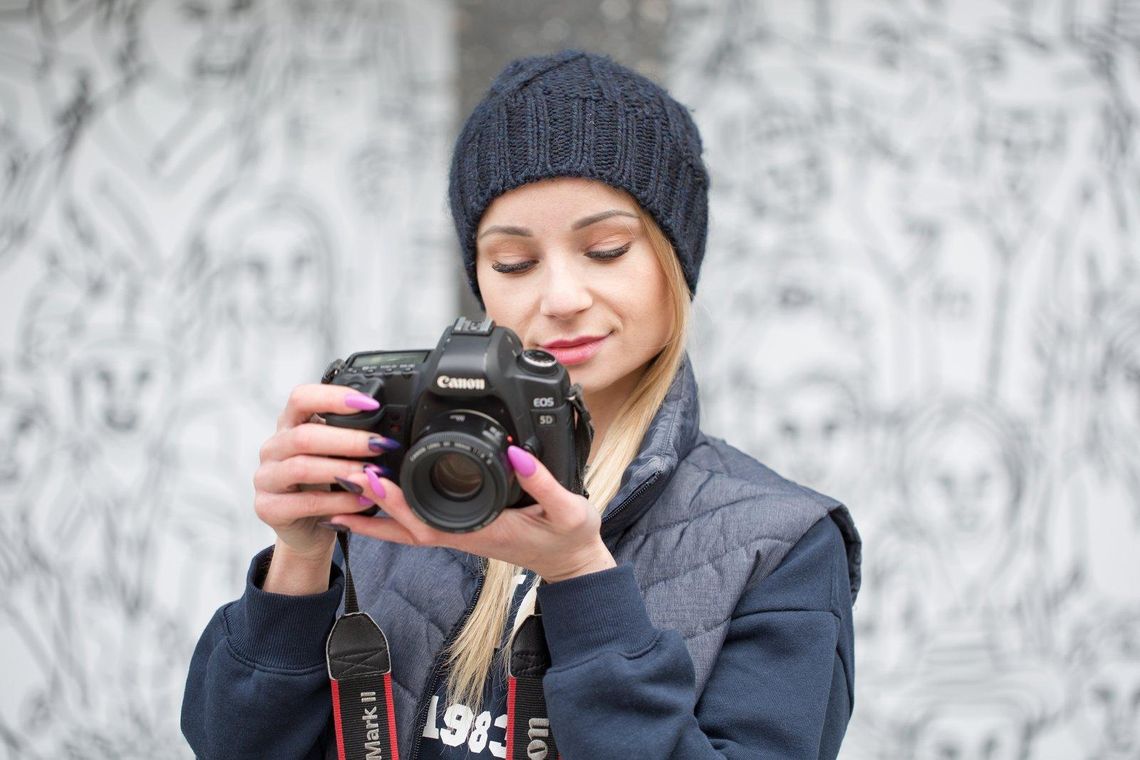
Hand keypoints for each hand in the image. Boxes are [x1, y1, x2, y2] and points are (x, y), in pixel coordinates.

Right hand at [253, 383, 394, 592]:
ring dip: (343, 469)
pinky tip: (363, 500)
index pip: (301, 398)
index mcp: (289, 425)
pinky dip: (340, 500)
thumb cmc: (324, 483)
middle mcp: (273, 447)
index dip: (334, 397)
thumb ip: (349, 436)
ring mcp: (266, 478)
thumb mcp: (335, 453)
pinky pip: (306, 502)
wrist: (307, 526)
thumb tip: (387, 431)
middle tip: (380, 446)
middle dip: (348, 440)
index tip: (370, 405)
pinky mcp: (268, 508)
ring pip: (302, 468)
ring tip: (372, 474)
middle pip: (304, 436)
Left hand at [330, 446, 616, 582]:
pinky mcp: (464, 529)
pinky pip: (420, 524)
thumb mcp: (568, 510)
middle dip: (373, 503)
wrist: (573, 562)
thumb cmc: (570, 539)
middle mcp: (464, 535)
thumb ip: (545, 483)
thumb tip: (516, 453)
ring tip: (343, 489)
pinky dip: (394, 515)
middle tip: (343, 475)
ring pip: (408, 528)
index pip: (428, 522)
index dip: (397, 505)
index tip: (372, 480)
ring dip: (376, 511)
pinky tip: (377, 501)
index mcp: (482, 531)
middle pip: (406, 526)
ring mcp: (462, 534)